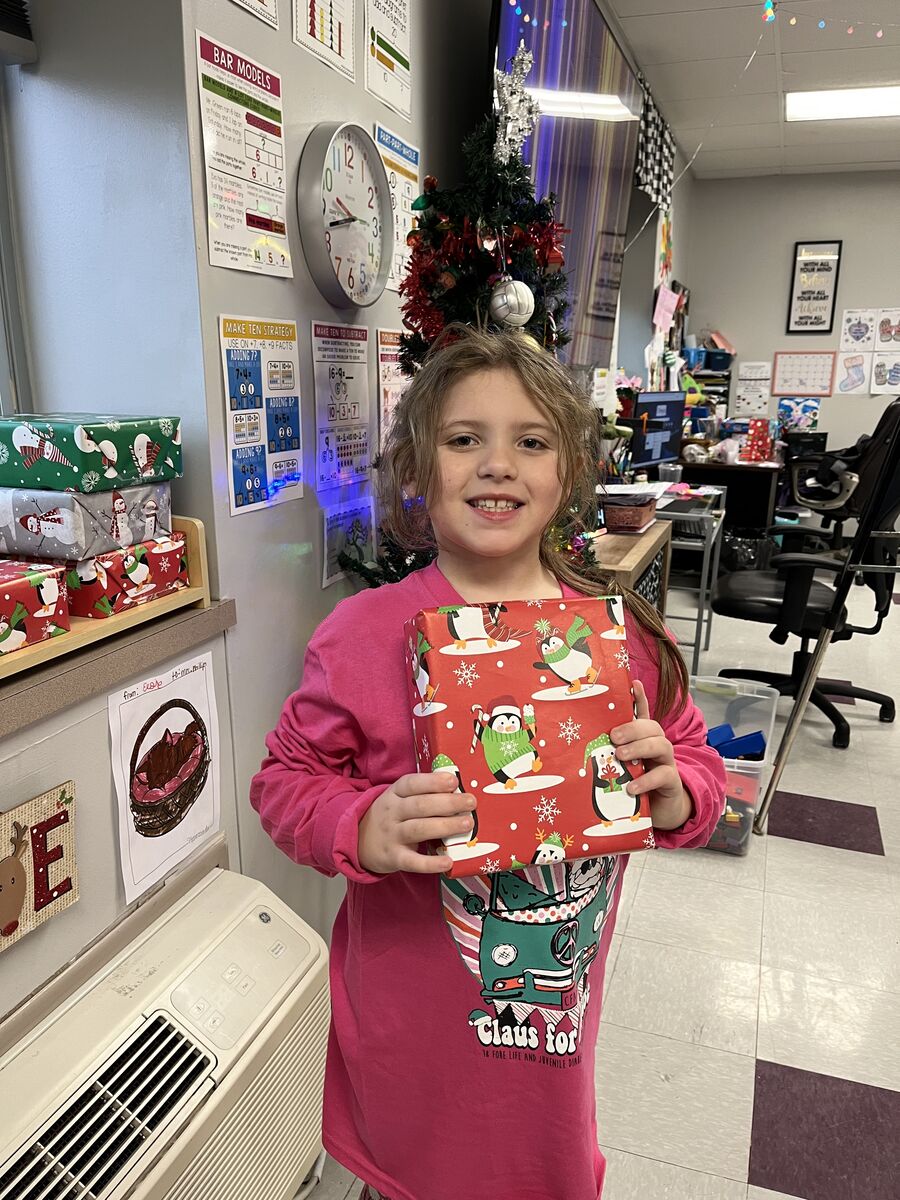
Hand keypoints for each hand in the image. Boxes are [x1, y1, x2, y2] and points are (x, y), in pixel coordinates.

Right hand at [358, 773, 475, 874]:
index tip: (453, 781)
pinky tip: (448, 862)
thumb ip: (423, 793)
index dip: (433, 781)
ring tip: (467, 824)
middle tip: (470, 802)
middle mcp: (392, 812)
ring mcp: (392, 835)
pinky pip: (413, 861)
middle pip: (420, 805)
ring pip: (419, 829)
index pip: (412, 783)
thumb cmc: (391, 815)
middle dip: (448, 803)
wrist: (359, 840)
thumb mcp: (399, 798)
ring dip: (445, 826)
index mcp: (395, 793)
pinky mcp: (394, 857)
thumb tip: (458, 790)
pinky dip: (431, 863)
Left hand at [610, 680, 691, 830]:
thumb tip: (581, 748)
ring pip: (661, 745)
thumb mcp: (620, 767)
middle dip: (633, 728)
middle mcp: (657, 746)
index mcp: (643, 740)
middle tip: (614, 737)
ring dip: (640, 747)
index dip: (640, 698)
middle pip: (652, 727)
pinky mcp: (671, 782)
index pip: (643, 714)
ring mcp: (666, 763)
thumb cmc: (635, 784)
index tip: (633, 683)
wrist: (659, 810)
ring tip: (621, 756)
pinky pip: (663, 775)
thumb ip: (608, 756)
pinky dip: (646, 779)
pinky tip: (632, 786)